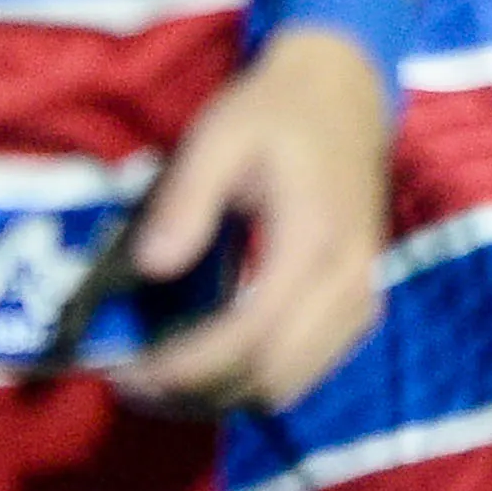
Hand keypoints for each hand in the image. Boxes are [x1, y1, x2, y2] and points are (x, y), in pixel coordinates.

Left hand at [112, 23, 390, 414]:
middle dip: (196, 394)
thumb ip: (186, 201)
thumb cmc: (275, 112)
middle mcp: (348, 284)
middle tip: (132, 383)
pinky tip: (206, 365)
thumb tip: (151, 267)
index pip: (249, 335)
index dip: (188, 366)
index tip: (131, 372)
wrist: (345, 94)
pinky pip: (303, 372)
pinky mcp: (358, 309)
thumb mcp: (219, 136)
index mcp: (313, 241)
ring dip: (221, 396)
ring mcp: (360, 302)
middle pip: (269, 377)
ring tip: (160, 381)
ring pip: (287, 386)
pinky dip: (251, 381)